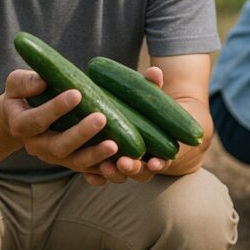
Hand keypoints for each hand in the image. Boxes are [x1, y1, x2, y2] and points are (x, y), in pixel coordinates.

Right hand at [2, 70, 119, 172]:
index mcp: (22, 126)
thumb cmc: (24, 94)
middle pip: (58, 146)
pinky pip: (88, 171)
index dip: (56, 108)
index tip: (77, 93)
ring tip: (115, 145)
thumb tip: (42, 82)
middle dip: (80, 134)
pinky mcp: (71, 162)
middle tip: (101, 118)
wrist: (24, 117)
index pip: (37, 120)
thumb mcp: (16, 84)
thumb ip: (25, 82)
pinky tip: (118, 164)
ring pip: (75, 162)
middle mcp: (38, 146)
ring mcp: (55, 157)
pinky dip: (102, 171)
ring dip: (95, 155)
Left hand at [82, 65, 170, 183]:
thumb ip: (152, 88)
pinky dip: (96, 178)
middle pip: (139, 174)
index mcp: (158, 150)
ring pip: (119, 176)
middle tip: (123, 162)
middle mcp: (141, 163)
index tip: (154, 162)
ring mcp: (122, 166)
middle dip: (132, 170)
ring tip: (105, 166)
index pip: (161, 163)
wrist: (134, 120)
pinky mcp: (104, 164)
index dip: (159, 164)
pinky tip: (89, 175)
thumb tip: (154, 71)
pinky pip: (100, 176)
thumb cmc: (147, 110)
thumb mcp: (150, 101)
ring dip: (113, 174)